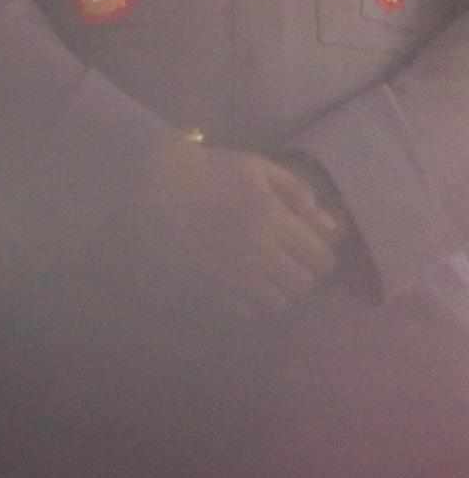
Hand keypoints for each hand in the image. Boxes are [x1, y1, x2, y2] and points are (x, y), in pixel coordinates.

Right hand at [128, 136, 345, 315]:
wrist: (150, 189)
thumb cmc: (204, 172)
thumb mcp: (254, 168)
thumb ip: (295, 189)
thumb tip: (326, 222)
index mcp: (273, 220)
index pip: (321, 257)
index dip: (320, 254)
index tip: (307, 247)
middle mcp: (259, 253)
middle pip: (303, 283)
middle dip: (301, 273)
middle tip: (286, 262)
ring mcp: (234, 275)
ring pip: (278, 301)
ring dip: (277, 289)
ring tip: (263, 275)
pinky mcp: (210, 289)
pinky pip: (246, 309)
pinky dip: (250, 301)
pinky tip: (238, 282)